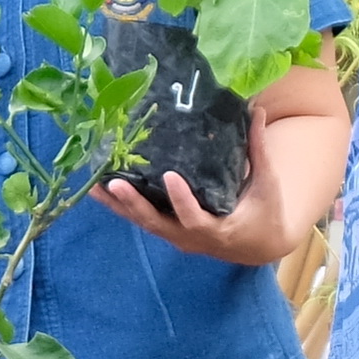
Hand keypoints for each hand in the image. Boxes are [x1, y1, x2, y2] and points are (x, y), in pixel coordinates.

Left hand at [91, 165, 299, 269]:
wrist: (259, 247)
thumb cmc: (265, 213)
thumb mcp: (266, 184)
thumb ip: (258, 150)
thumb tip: (258, 111)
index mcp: (218, 229)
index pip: (194, 216)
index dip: (181, 199)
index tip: (169, 176)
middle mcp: (191, 237)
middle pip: (156, 224)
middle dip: (133, 204)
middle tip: (113, 183)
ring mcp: (177, 237)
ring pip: (143, 223)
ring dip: (118, 205)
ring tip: (93, 186)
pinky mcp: (168, 232)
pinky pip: (142, 220)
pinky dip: (122, 206)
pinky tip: (101, 189)